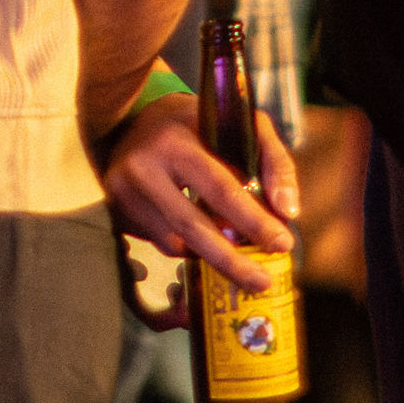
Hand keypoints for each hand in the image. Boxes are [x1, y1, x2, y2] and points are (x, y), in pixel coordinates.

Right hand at [102, 93, 297, 319]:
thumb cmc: (197, 126)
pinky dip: (188, 247)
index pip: (219, 187)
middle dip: (232, 260)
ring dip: (212, 256)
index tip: (282, 243)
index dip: (252, 220)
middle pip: (192, 226)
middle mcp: (143, 167)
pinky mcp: (116, 211)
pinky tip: (205, 241)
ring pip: (175, 242)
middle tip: (261, 281)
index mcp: (176, 141)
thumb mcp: (240, 126)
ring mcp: (123, 192)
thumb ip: (273, 161)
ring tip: (240, 263)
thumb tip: (287, 211)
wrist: (134, 121)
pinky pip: (159, 243)